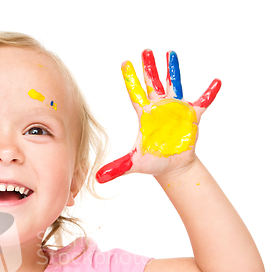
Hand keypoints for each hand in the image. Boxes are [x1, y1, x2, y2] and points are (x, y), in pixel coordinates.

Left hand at [96, 50, 220, 182]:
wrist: (172, 167)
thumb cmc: (152, 163)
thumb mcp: (133, 164)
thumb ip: (117, 168)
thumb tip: (98, 179)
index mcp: (145, 115)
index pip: (135, 94)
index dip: (131, 79)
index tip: (124, 63)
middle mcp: (159, 108)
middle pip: (153, 83)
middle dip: (149, 68)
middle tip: (145, 50)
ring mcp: (176, 110)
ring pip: (174, 85)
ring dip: (173, 70)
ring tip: (170, 53)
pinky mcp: (192, 116)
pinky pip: (203, 102)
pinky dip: (209, 93)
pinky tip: (216, 82)